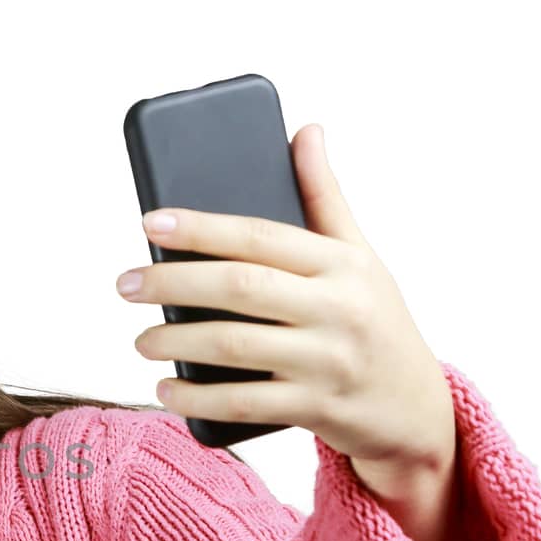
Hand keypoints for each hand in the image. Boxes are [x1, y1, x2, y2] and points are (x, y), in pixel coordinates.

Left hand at [117, 123, 454, 469]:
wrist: (416, 409)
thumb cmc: (375, 321)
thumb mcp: (360, 257)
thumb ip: (325, 197)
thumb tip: (305, 131)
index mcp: (341, 264)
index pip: (260, 235)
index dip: (201, 227)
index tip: (150, 222)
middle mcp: (337, 308)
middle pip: (239, 287)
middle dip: (171, 283)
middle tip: (124, 285)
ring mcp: (328, 361)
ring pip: (235, 346)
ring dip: (175, 342)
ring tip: (140, 339)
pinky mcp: (318, 408)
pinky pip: (246, 403)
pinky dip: (198, 398)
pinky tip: (165, 389)